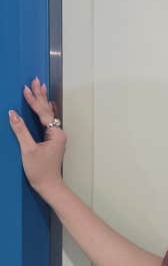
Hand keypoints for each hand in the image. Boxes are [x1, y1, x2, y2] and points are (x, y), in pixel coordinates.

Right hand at [7, 76, 66, 195]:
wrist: (49, 185)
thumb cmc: (39, 170)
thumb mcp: (27, 150)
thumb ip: (20, 130)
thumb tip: (12, 114)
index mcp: (55, 133)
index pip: (42, 112)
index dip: (33, 100)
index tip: (26, 88)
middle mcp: (58, 133)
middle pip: (47, 110)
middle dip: (40, 96)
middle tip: (36, 80)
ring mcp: (56, 136)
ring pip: (47, 114)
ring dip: (42, 101)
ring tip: (40, 87)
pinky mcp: (52, 140)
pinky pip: (47, 121)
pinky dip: (44, 111)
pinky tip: (46, 105)